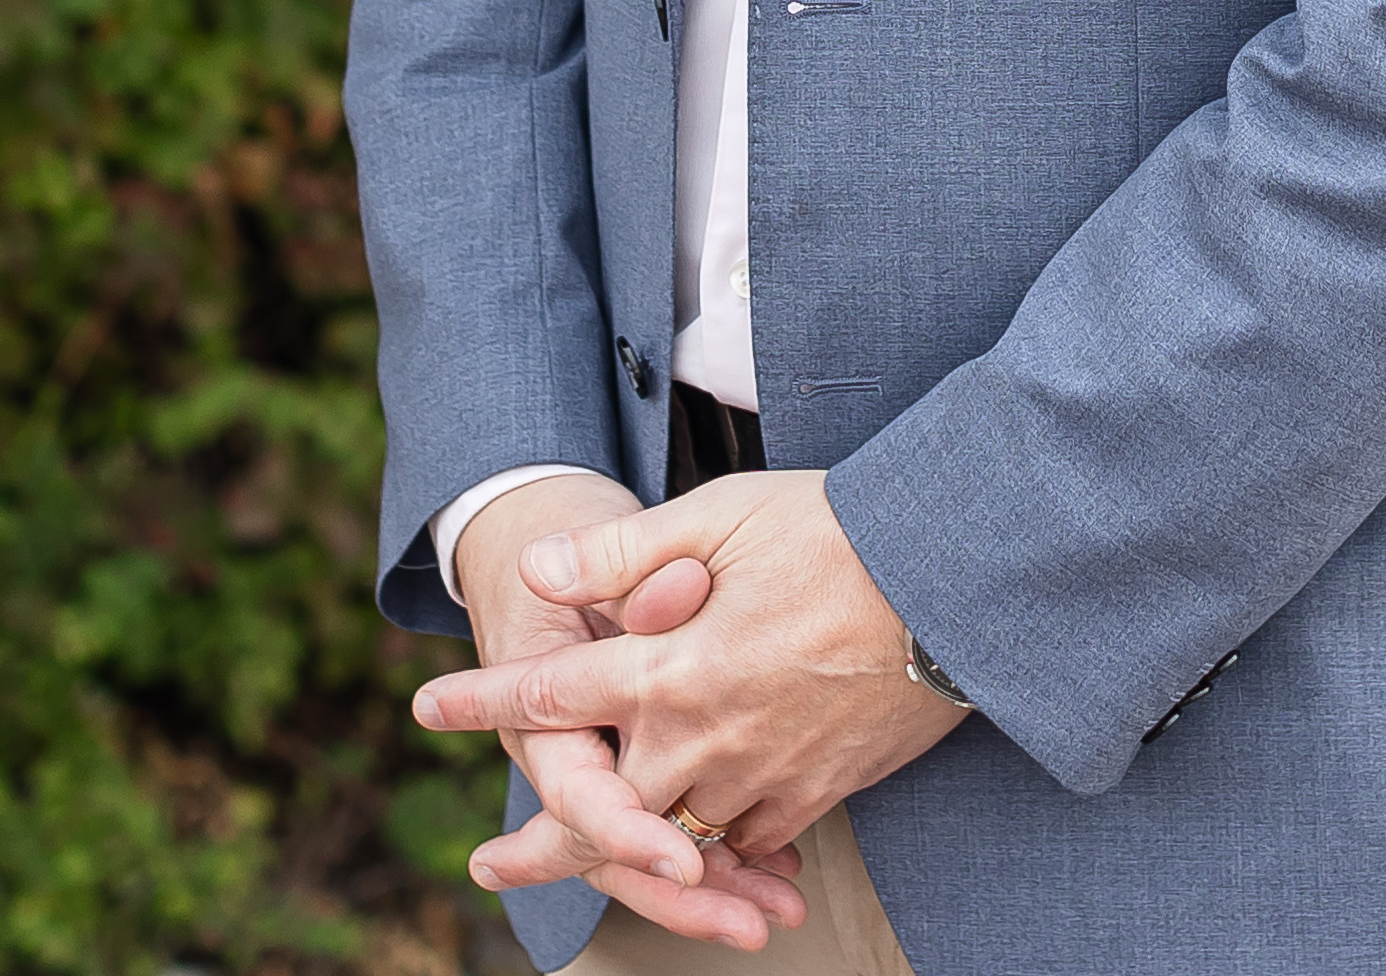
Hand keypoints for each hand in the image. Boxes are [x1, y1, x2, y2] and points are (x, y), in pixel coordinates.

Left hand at [443, 471, 810, 946]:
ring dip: (629, 860)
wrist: (956, 583)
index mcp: (671, 669)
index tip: (429, 707)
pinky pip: (744, 838)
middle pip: (601, 814)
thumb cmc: (838, 532)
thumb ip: (621, 553)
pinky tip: (701, 844)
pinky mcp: (815, 793)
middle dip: (538, 844)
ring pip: (672, 838)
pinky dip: (716, 849)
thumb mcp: (722, 515)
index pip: (553, 693)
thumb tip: (538, 569)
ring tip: (591, 872)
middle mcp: (704, 740)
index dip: (484, 700)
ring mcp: (762, 777)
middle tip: (489, 864)